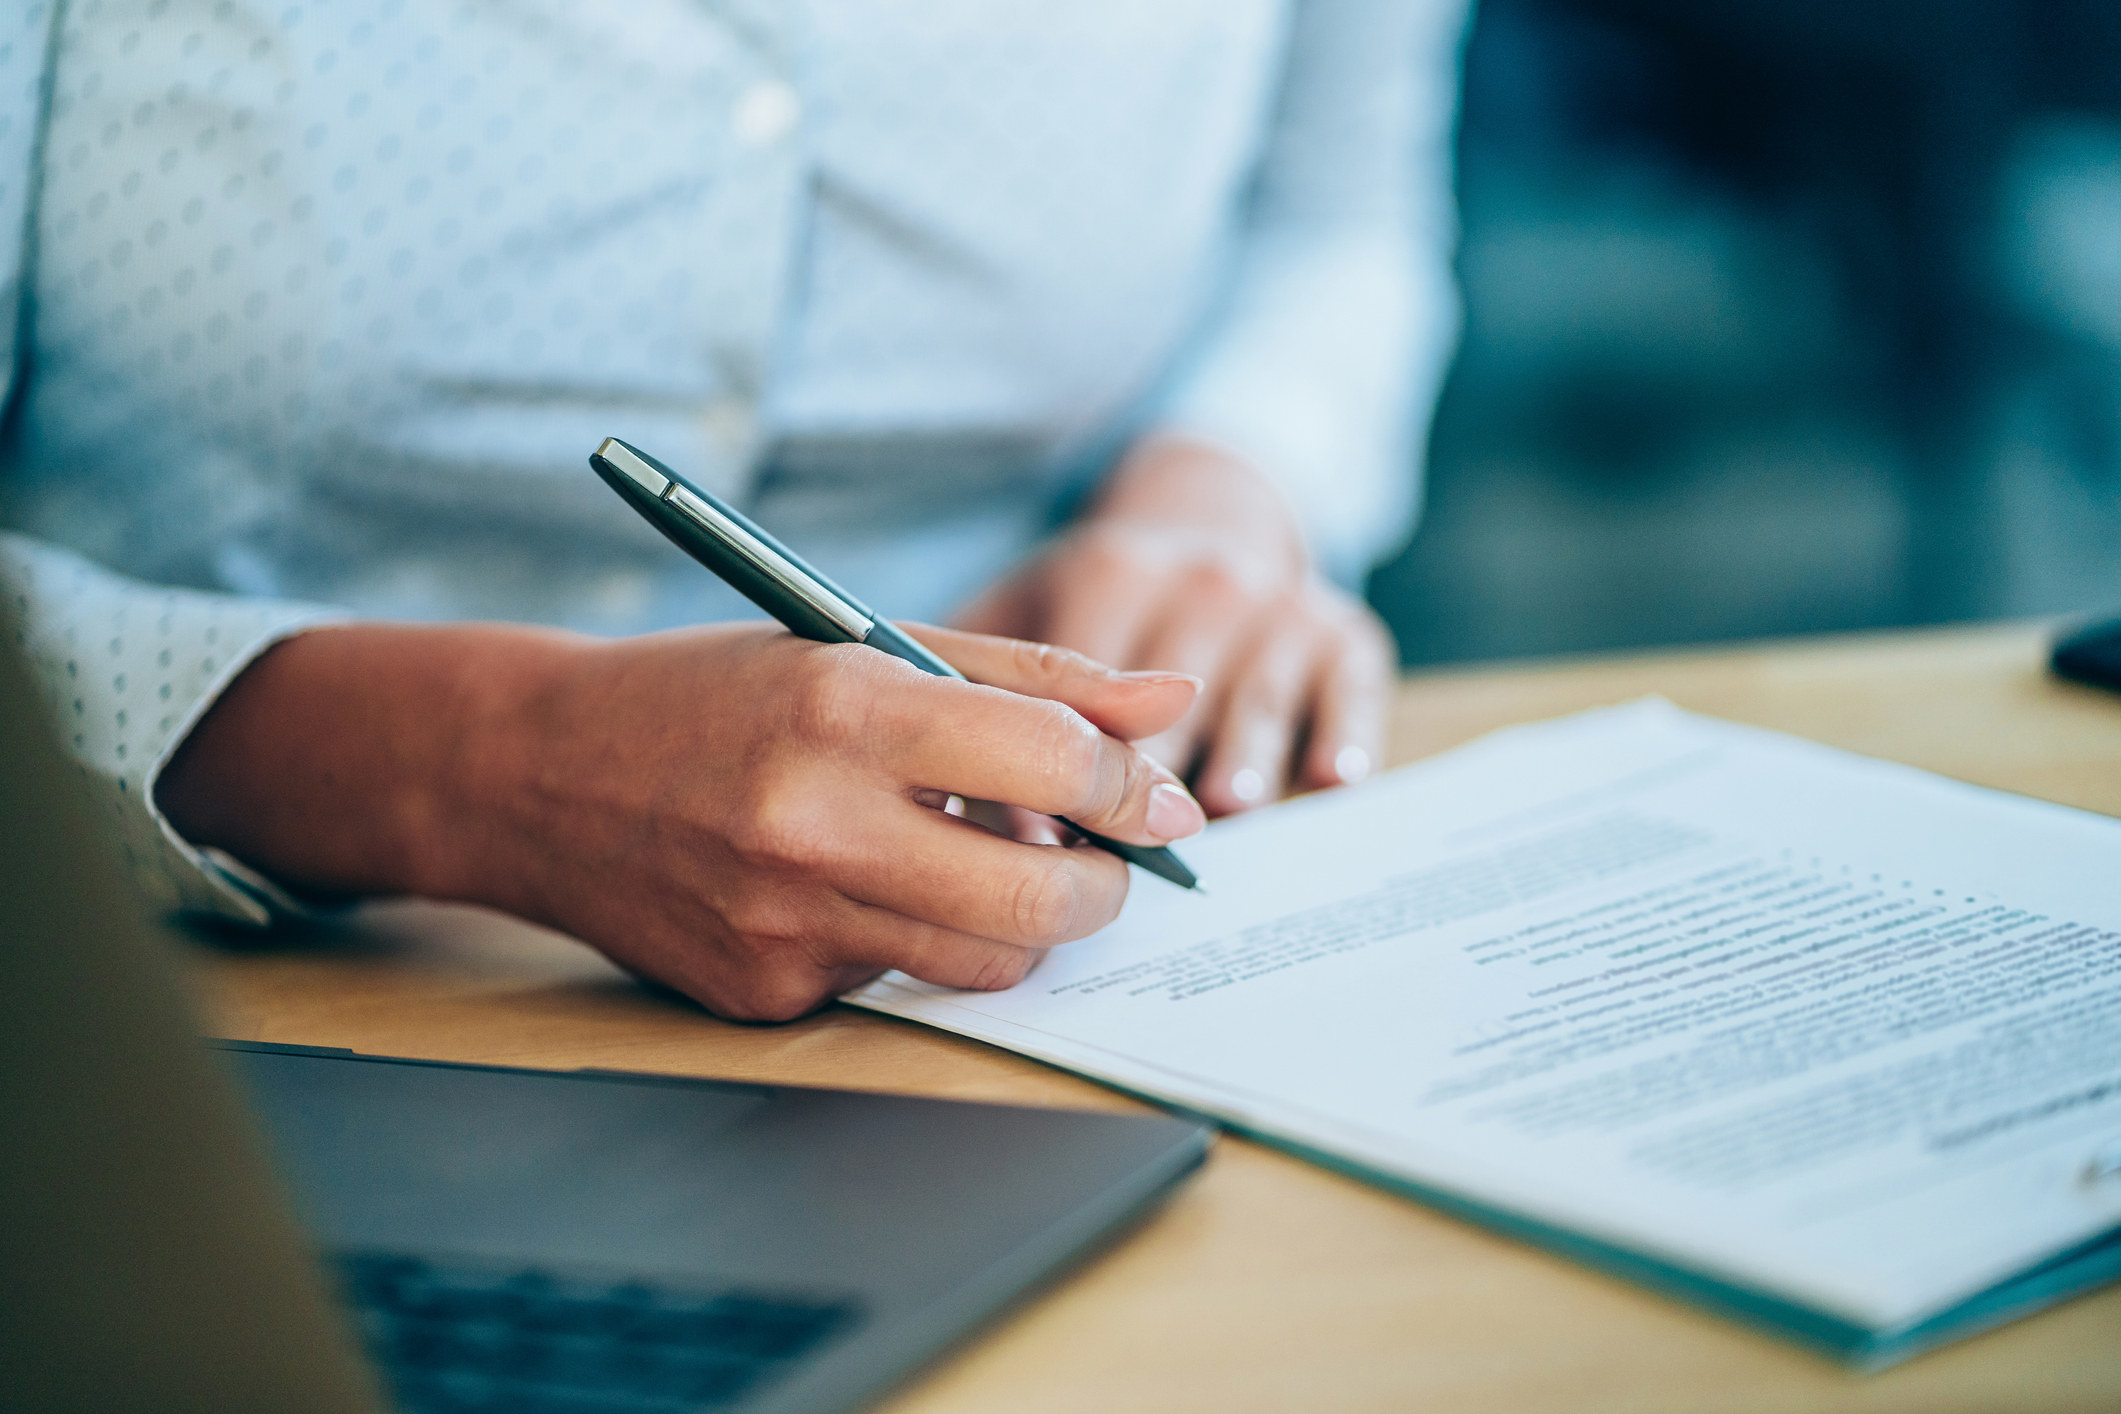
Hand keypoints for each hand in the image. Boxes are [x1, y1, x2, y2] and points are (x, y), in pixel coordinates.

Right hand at [156, 620, 1205, 1019]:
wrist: (535, 773)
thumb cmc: (715, 693)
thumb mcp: (863, 645)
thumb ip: (1029, 680)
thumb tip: (1170, 708)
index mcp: (845, 707)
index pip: (1054, 763)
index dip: (1135, 786)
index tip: (1159, 800)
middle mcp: (814, 824)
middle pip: (1039, 901)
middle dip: (1105, 888)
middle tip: (1103, 862)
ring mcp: (783, 923)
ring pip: (983, 965)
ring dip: (1022, 927)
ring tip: (991, 868)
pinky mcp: (761, 993)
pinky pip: (893, 985)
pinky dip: (909, 941)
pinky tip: (858, 889)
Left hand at [956, 435, 1393, 816]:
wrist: (1210, 522)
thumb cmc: (1093, 600)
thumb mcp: (1023, 610)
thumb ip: (984, 694)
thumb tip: (955, 807)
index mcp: (1112, 573)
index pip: (1085, 682)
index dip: (1059, 765)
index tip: (1035, 835)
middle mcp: (1203, 581)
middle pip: (1176, 701)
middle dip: (1147, 778)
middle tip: (1123, 852)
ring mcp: (1279, 605)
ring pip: (1260, 695)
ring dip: (1246, 753)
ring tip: (1229, 804)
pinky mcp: (1345, 631)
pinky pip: (1351, 686)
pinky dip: (1346, 730)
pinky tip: (1331, 776)